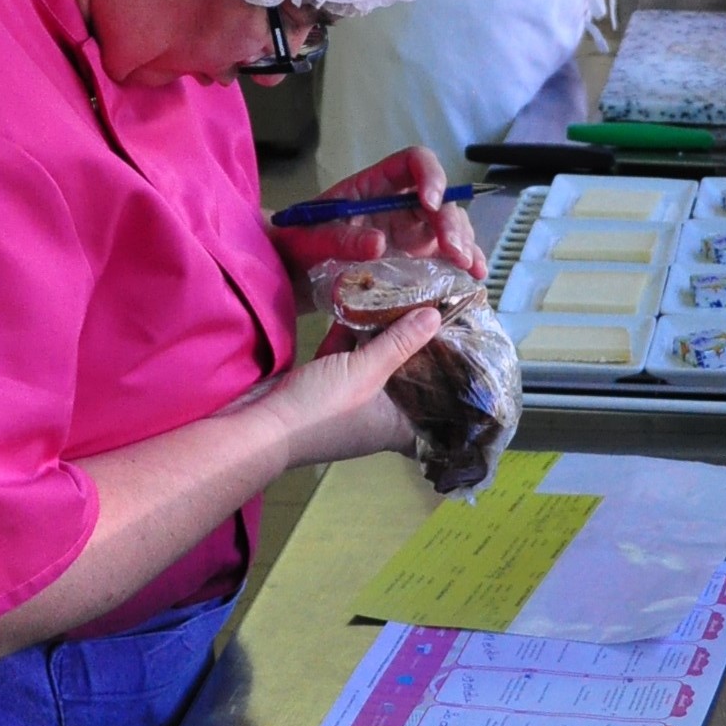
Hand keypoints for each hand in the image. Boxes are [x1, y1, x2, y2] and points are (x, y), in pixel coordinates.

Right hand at [249, 308, 436, 467]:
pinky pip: (346, 359)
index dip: (450, 383)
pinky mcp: (326, 385)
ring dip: (381, 336)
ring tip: (401, 300)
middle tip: (434, 314)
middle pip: (406, 379)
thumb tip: (435, 315)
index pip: (436, 407)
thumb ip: (400, 343)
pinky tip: (356, 305)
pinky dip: (350, 337)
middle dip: (415, 348)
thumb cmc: (322, 408)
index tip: (464, 353)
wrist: (260, 424)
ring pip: (375, 365)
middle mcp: (379, 415)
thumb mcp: (367, 371)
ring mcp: (351, 401)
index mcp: (397, 424)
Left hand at [269, 147, 486, 282]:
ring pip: (450, 226)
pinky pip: (446, 254)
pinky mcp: (416, 258)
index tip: (429, 202)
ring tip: (469, 268)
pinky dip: (464, 263)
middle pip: (439, 199)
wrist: (295, 272)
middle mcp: (400, 203)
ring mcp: (410, 231)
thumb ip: (339, 239)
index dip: (429, 175)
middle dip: (451, 222)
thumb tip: (377, 244)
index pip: (413, 162)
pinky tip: (474, 276)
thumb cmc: (300, 245)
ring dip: (464, 243)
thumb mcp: (310, 239)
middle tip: (454, 251)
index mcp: (376, 185)